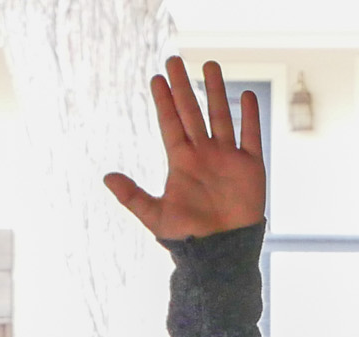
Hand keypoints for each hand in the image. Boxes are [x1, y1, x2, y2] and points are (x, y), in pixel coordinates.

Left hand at [104, 58, 263, 239]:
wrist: (223, 253)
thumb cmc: (189, 239)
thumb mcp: (156, 217)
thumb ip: (133, 196)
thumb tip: (107, 178)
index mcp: (181, 162)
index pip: (171, 124)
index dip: (164, 101)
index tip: (157, 78)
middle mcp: (203, 155)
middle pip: (192, 112)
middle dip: (183, 86)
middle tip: (174, 60)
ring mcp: (227, 159)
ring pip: (220, 117)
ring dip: (216, 91)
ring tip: (209, 65)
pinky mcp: (250, 168)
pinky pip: (250, 137)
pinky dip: (250, 117)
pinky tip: (247, 95)